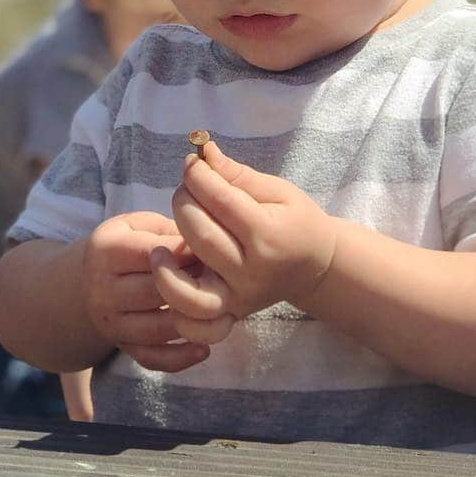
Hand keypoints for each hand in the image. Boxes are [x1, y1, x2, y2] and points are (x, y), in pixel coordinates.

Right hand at [82, 212, 208, 371]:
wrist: (90, 280)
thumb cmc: (127, 244)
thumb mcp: (140, 224)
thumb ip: (169, 231)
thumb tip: (204, 250)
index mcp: (106, 250)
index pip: (152, 255)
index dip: (186, 254)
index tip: (210, 251)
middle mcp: (102, 289)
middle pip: (156, 293)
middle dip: (192, 286)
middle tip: (220, 280)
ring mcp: (110, 322)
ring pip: (157, 328)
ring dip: (191, 321)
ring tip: (219, 308)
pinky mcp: (121, 345)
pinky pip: (151, 358)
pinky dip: (179, 358)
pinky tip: (203, 348)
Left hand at [151, 142, 338, 343]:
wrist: (316, 267)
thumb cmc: (296, 221)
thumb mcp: (277, 191)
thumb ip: (237, 175)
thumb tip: (204, 152)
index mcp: (268, 234)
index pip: (221, 201)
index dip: (198, 176)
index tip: (192, 162)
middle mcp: (252, 271)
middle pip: (202, 237)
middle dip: (183, 203)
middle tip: (185, 190)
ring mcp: (239, 297)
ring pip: (190, 292)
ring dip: (166, 268)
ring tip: (160, 247)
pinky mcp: (229, 313)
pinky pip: (195, 324)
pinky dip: (175, 308)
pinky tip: (169, 280)